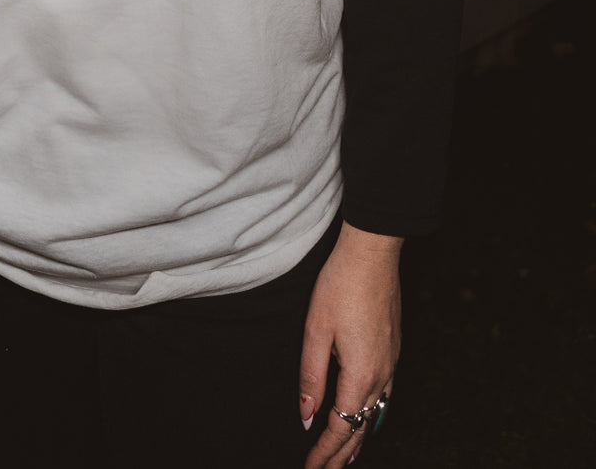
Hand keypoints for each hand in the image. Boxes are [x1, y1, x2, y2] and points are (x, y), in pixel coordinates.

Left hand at [299, 222, 401, 467]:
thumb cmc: (340, 285)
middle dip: (341, 454)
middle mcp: (381, 375)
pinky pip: (384, 396)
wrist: (373, 253)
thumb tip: (307, 417)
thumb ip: (311, 377)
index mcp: (360, 374)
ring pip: (375, 414)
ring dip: (358, 438)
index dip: (324, 452)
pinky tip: (366, 416)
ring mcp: (391, 362)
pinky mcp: (393, 349)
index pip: (341, 426)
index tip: (310, 468)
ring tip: (345, 458)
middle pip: (361, 427)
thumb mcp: (315, 330)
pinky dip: (371, 416)